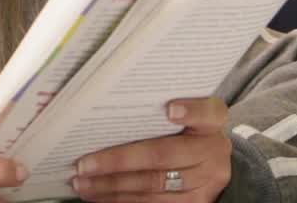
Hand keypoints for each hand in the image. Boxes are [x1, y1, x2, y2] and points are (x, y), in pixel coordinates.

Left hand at [71, 97, 232, 201]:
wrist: (211, 165)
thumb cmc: (188, 133)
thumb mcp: (186, 115)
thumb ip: (160, 108)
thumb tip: (115, 103)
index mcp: (212, 123)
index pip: (207, 113)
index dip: (190, 111)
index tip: (170, 109)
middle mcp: (213, 152)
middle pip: (162, 156)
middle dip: (118, 161)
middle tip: (85, 164)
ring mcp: (205, 183)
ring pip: (153, 187)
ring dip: (112, 186)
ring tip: (83, 182)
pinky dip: (122, 200)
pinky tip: (100, 196)